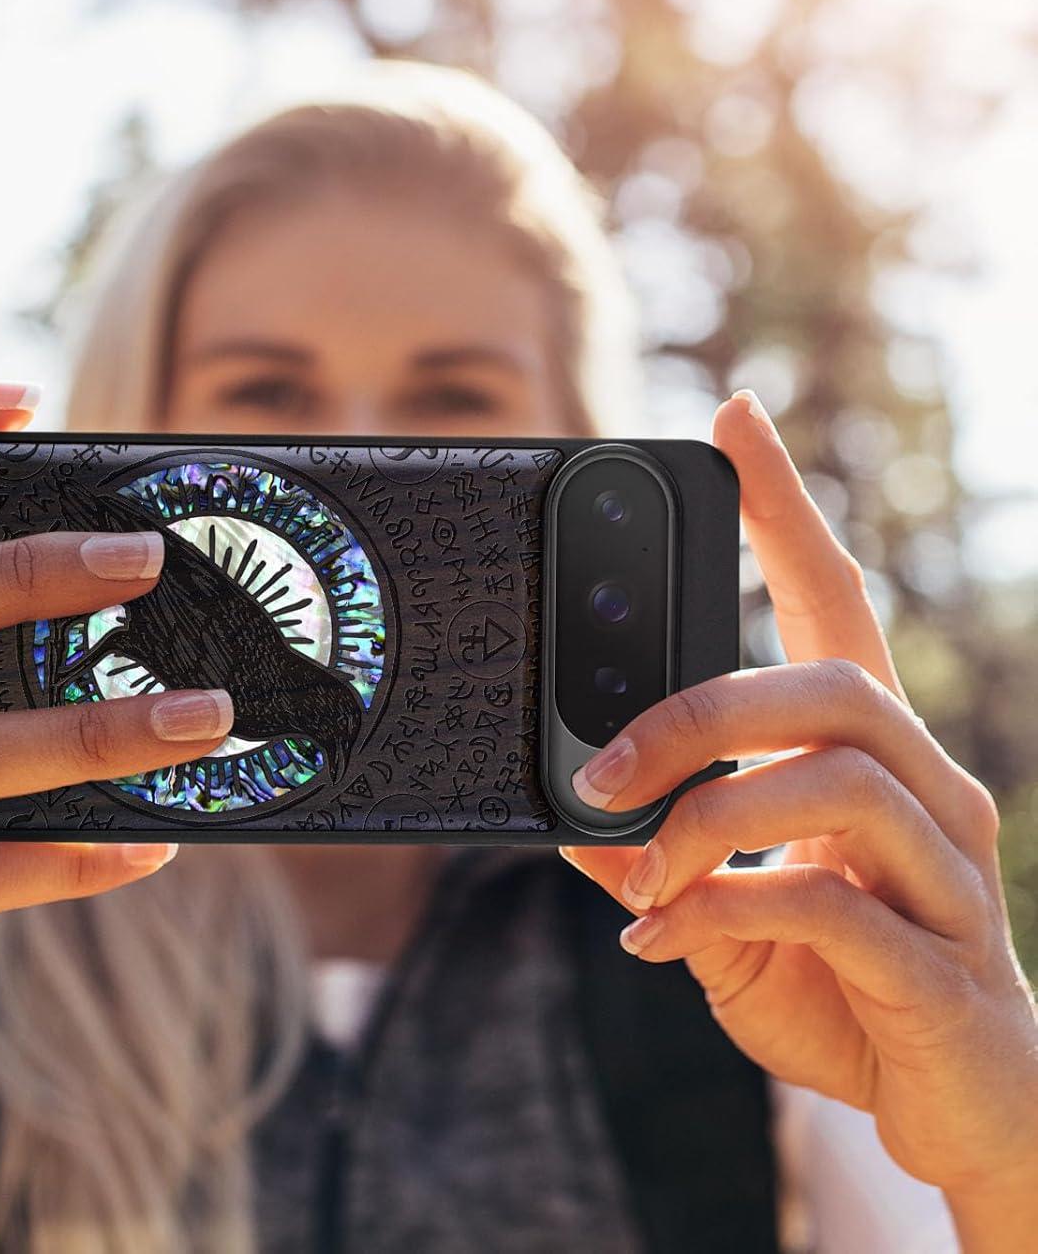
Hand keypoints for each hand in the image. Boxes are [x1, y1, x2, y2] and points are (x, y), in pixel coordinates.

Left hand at [561, 392, 1037, 1236]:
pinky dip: (726, 909)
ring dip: (707, 819)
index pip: (836, 601)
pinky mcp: (945, 966)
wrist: (959, 1114)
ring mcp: (951, 876)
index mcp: (872, 757)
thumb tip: (572, 821)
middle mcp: (929, 792)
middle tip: (601, 769)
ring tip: (637, 874)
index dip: (786, 508)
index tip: (733, 418)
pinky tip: (667, 940)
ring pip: (836, 781)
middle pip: (830, 685)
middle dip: (698, 713)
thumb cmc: (842, 988)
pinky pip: (831, 903)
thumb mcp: (728, 911)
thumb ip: (663, 859)